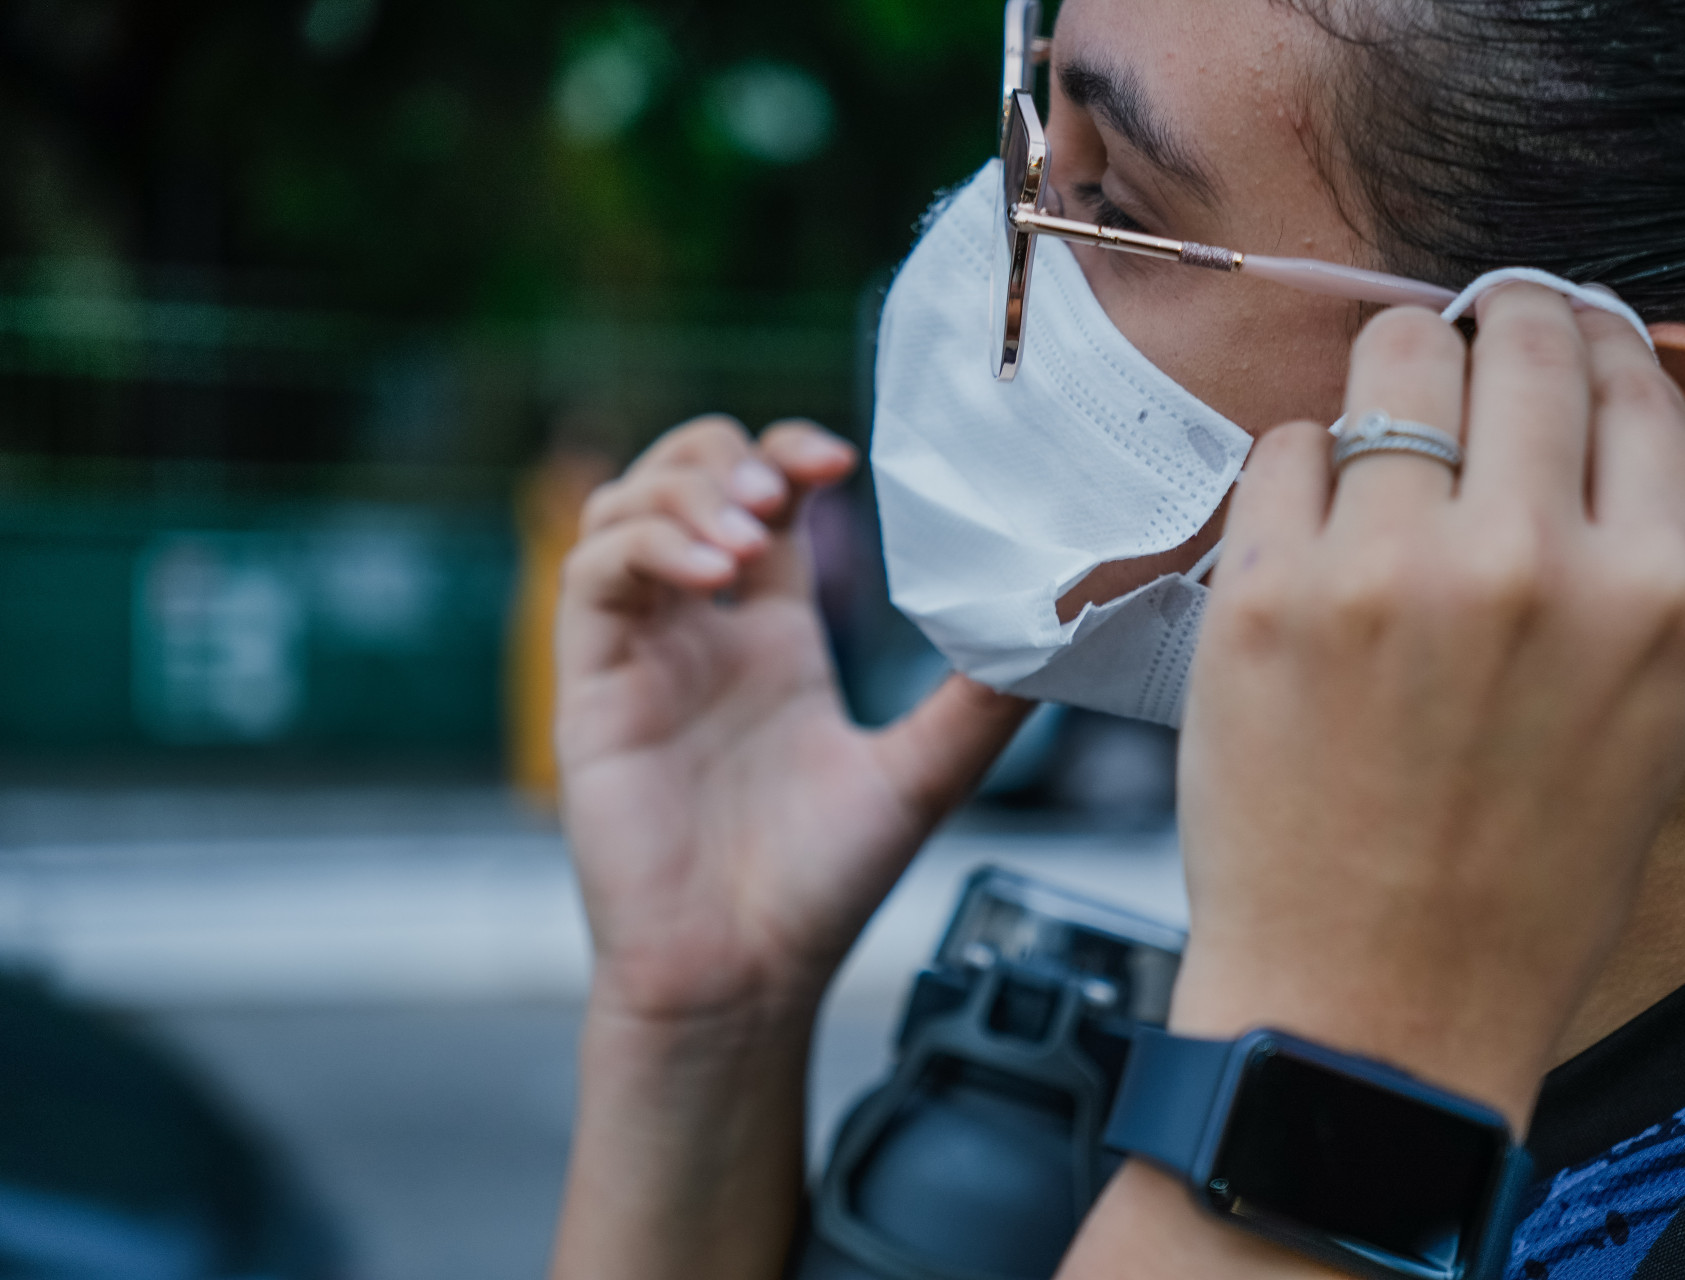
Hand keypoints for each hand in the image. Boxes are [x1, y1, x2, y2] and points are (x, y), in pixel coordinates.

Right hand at [557, 415, 1029, 1025]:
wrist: (744, 980)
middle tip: (786, 490)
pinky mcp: (591, 687)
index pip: (768, 497)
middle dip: (729, 458)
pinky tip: (714, 572)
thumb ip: (980, 704)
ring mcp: (640, 654)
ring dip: (685, 493)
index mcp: (774, 637)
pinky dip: (647, 548)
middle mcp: (702, 632)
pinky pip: (592, 576)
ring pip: (624, 509)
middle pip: (683, 478)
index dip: (793, 454)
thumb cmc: (819, 888)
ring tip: (750, 535)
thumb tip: (1060, 633)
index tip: (844, 459)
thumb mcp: (921, 776)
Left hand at [1173, 284, 1684, 1126]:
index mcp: (1654, 597)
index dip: (1594, 341)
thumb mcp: (1644, 741)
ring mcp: (1386, 569)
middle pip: (1519, 341)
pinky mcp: (1265, 592)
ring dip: (1396, 377)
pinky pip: (1289, 448)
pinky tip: (1316, 526)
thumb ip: (1668, 596)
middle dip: (1499, 323)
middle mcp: (1530, 561)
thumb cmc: (1514, 890)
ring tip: (1389, 423)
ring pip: (1393, 363)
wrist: (1369, 1001)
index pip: (1635, 385)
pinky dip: (1306, 468)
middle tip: (1473, 338)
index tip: (1564, 334)